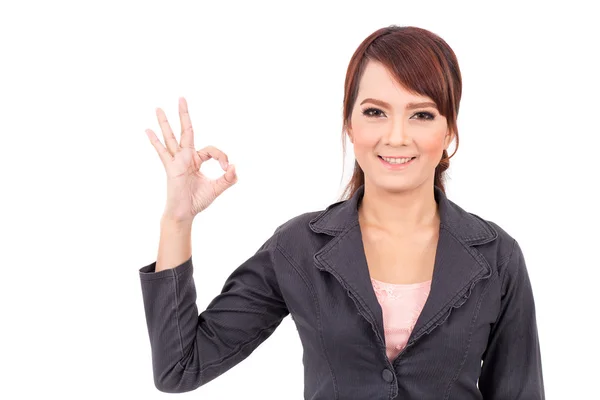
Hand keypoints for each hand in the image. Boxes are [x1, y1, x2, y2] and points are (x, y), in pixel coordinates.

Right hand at [145, 97, 237, 222]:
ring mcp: (177, 161)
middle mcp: (186, 157)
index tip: (227, 168)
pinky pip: (162, 152)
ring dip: (165, 123)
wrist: (185, 213)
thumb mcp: (217, 189)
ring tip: (158, 108)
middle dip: (184, 114)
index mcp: (197, 160)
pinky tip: (147, 130)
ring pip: (171, 137)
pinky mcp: (171, 168)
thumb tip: (235, 167)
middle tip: (181, 97)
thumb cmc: (197, 201)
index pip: (211, 150)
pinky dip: (155, 142)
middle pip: (186, 131)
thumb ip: (228, 179)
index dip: (222, 156)